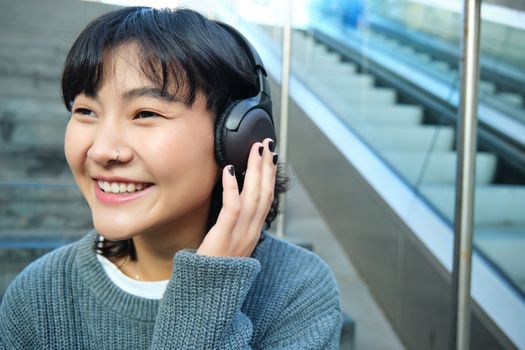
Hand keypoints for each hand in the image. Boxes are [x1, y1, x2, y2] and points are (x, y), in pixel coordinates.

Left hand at [197, 138, 277, 256]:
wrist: (207, 292)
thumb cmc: (214, 267)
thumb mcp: (231, 244)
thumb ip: (234, 226)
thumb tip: (233, 204)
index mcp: (254, 232)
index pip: (267, 199)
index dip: (270, 177)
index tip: (270, 158)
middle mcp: (252, 231)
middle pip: (265, 193)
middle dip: (267, 167)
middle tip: (267, 145)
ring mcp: (241, 234)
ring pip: (254, 197)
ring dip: (256, 170)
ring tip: (255, 149)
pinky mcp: (225, 236)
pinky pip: (232, 207)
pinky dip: (233, 187)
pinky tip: (230, 170)